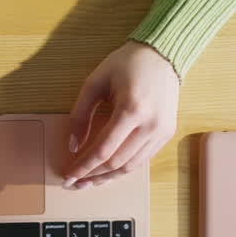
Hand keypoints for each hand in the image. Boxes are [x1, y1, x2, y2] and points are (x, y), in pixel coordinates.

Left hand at [64, 41, 179, 188]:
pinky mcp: (167, 133)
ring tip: (89, 181)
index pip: (103, 150)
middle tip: (74, 182)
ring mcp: (162, 131)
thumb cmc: (127, 64)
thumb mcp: (95, 83)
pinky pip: (142, 159)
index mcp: (132, 109)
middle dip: (92, 176)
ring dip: (108, 177)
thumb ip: (80, 115)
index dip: (83, 166)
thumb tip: (73, 146)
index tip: (68, 175)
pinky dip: (123, 168)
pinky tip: (108, 172)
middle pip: (116, 163)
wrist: (162, 54)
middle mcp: (151, 124)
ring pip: (131, 167)